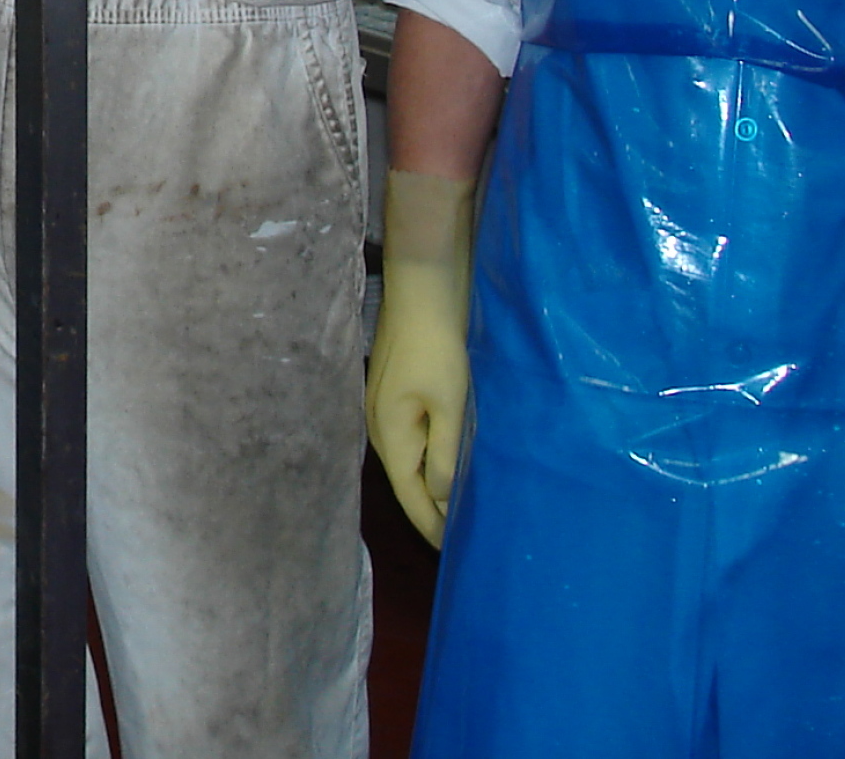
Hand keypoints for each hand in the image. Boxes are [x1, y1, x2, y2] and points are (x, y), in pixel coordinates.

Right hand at [365, 171, 475, 546]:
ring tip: (462, 507)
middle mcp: (380, 426)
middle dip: (433, 510)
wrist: (425, 289)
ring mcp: (385, 406)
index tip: (458, 553)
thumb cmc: (439, 348)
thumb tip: (443, 501)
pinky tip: (452, 461)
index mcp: (390, 436)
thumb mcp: (449, 406)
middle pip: (407, 481)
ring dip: (433, 484)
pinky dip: (431, 458)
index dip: (433, 527)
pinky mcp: (397, 390)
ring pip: (410, 460)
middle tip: (464, 537)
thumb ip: (446, 458)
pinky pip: (413, 439)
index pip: (411, 497)